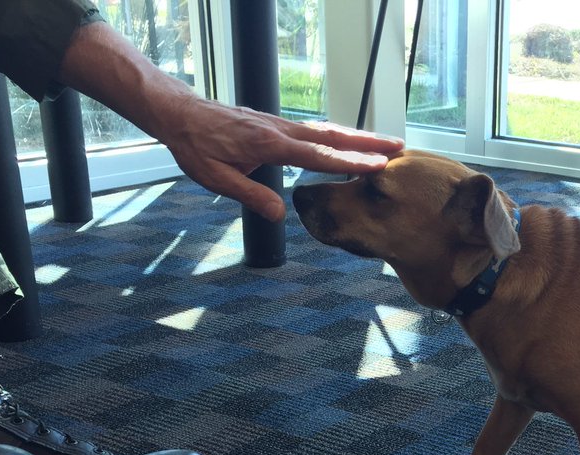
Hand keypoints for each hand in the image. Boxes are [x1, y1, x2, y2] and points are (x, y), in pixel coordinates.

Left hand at [157, 97, 402, 220]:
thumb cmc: (195, 146)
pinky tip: (350, 141)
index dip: (350, 162)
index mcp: (269, 144)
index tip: (378, 166)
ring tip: (386, 144)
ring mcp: (281, 125)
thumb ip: (251, 195)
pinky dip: (339, 135)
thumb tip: (282, 214)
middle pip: (333, 136)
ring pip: (327, 130)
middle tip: (400, 147)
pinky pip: (316, 130)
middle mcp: (281, 130)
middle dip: (368, 142)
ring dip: (358, 137)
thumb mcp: (217, 179)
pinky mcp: (277, 125)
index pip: (318, 155)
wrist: (180, 114)